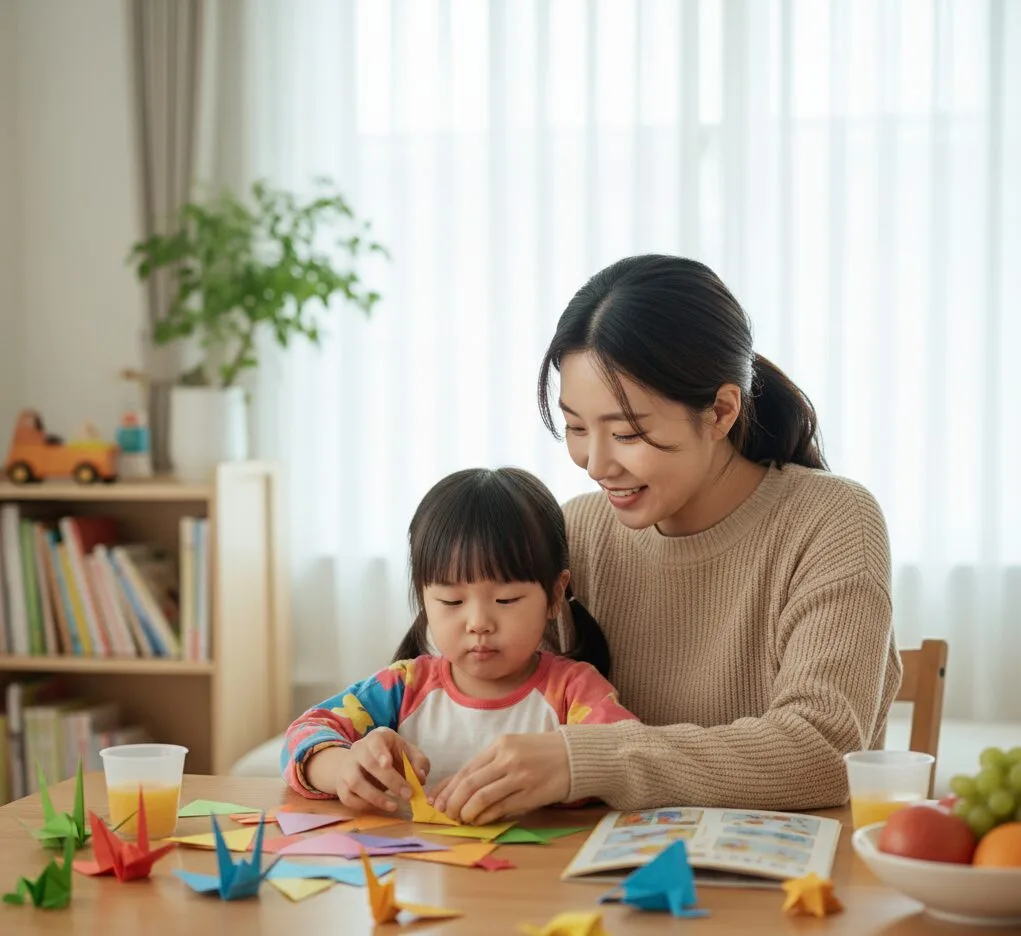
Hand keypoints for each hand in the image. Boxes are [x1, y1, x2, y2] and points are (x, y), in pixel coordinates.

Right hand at [306, 728, 429, 811]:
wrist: (363, 762)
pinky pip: (348, 797)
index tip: (388, 764)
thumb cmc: (392, 756)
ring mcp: (347, 767)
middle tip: (408, 794)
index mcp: (377, 737)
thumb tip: (420, 777)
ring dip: (376, 797)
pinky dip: (363, 805)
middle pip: (369, 763)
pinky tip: (379, 807)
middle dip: (390, 781)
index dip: (380, 752)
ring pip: (355, 782)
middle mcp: (359, 749)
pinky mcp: (341, 785)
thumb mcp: (408, 753)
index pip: (375, 741)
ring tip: (394, 806)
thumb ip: (419, 762)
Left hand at [429, 732, 570, 824]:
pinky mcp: (532, 794)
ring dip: (467, 812)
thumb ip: (488, 766)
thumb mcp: (512, 749)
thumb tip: (457, 787)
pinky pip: (502, 808)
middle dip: (454, 802)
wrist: (574, 755)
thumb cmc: (540, 753)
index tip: (437, 801)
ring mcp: (520, 777)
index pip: (467, 769)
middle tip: (446, 814)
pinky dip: (486, 816)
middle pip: (470, 783)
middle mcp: (508, 759)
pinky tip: (479, 821)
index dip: (449, 787)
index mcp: (501, 745)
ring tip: (462, 819)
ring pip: (483, 797)